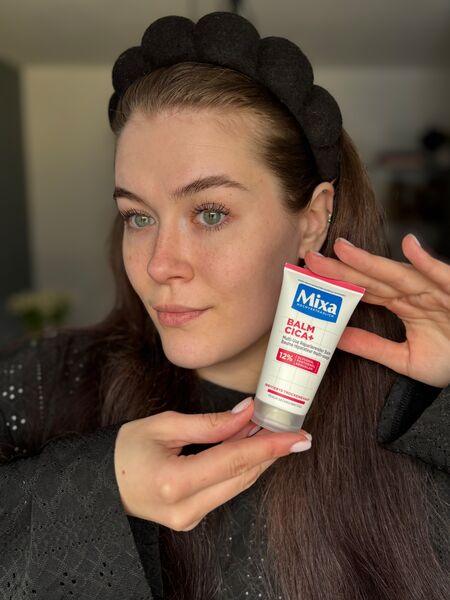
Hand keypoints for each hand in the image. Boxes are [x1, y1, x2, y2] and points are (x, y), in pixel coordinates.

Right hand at [114, 399, 310, 529]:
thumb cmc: (127, 449)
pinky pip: (225, 491)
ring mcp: (189, 519)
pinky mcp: (191, 520)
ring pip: (238, 485)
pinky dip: (240, 468)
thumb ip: (210, 424)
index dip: (270, 446)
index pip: (234, 460)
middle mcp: (185, 508)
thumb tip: (248, 414)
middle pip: (242, 476)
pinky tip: (249, 448)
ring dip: (257, 458)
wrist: (102, 484)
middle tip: (292, 428)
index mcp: (175, 482)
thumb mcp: (165, 426)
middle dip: (270, 451)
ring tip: (273, 432)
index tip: (299, 436)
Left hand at [304, 233, 449, 387]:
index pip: (363, 290)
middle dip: (341, 268)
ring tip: (343, 249)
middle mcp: (414, 293)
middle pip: (372, 278)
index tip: (309, 274)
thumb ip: (373, 347)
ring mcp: (434, 290)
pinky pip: (441, 275)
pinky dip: (427, 262)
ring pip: (397, 273)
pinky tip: (410, 247)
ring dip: (371, 261)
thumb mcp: (406, 359)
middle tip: (311, 257)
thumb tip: (338, 339)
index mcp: (402, 304)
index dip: (337, 282)